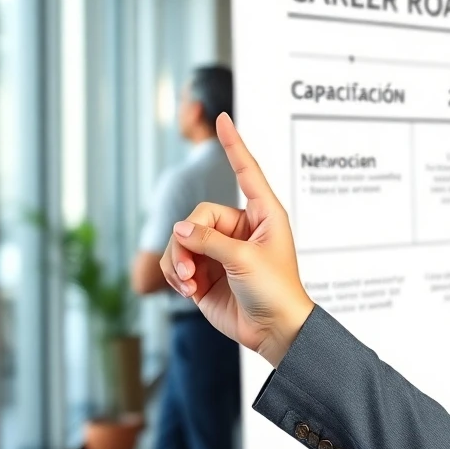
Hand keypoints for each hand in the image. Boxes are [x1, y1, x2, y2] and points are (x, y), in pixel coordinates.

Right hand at [159, 113, 313, 366]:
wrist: (273, 330)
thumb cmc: (274, 291)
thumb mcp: (245, 260)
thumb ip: (209, 240)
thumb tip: (177, 230)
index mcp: (263, 214)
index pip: (246, 171)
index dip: (234, 145)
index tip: (224, 118)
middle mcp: (239, 227)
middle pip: (196, 217)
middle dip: (186, 242)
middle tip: (190, 270)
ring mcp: (220, 248)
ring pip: (180, 240)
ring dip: (176, 262)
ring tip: (189, 283)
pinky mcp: (204, 270)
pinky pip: (175, 261)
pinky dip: (175, 275)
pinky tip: (188, 290)